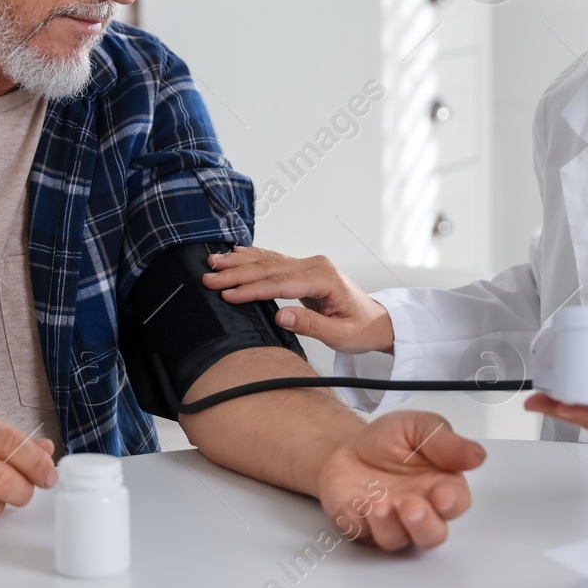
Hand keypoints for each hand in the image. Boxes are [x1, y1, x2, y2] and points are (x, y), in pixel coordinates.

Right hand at [201, 245, 394, 352]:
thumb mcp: (339, 334)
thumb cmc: (361, 328)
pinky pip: (274, 260)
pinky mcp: (305, 268)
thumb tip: (280, 316)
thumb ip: (310, 324)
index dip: (251, 289)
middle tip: (209, 277)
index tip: (228, 294)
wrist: (377, 321)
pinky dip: (252, 257)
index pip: (280, 283)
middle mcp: (316, 265)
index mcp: (325, 278)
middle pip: (269, 268)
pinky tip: (235, 253)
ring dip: (239, 262)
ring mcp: (310, 264)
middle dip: (236, 273)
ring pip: (268, 260)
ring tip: (213, 262)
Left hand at [316, 410, 485, 549]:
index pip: (456, 503)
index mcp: (440, 486)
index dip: (451, 504)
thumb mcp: (420, 427)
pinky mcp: (361, 526)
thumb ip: (446, 442)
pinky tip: (356, 504)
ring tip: (378, 503)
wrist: (350, 445)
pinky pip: (360, 533)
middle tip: (412, 509)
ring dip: (388, 525)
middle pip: (432, 535)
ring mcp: (390, 522)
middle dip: (424, 526)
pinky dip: (358, 522)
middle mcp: (419, 510)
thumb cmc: (390, 440)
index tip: (443, 497)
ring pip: (396, 540)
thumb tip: (477, 454)